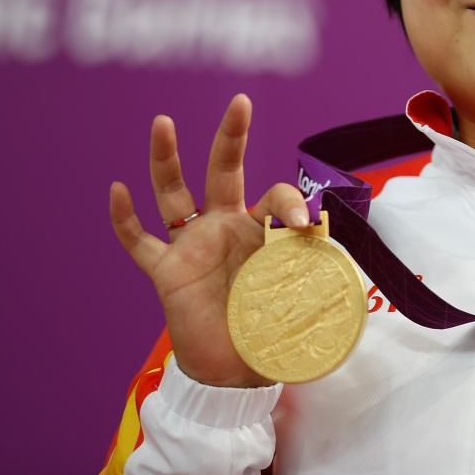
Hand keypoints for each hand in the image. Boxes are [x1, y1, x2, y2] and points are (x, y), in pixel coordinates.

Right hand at [109, 94, 310, 387]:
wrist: (235, 372)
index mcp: (261, 231)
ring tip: (163, 122)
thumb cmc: (271, 330)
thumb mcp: (306, 301)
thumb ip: (325, 284)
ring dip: (166, 159)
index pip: (275, 196)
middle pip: (224, 171)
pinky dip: (125, 219)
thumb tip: (357, 284)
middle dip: (232, 137)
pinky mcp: (166, 272)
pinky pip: (140, 242)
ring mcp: (192, 246)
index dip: (291, 203)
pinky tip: (117, 190)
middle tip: (241, 103)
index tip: (303, 225)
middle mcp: (225, 228)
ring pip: (174, 194)